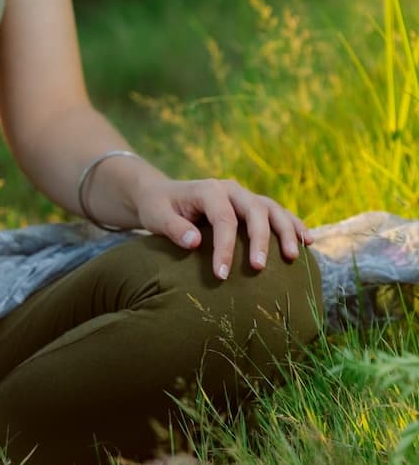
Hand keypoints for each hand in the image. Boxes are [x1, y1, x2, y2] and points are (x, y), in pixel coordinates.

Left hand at [132, 177, 313, 279]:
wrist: (161, 195)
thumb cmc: (158, 208)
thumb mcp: (156, 216)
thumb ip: (173, 228)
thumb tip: (194, 242)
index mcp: (209, 190)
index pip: (223, 219)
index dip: (225, 247)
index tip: (222, 275)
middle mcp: (231, 189)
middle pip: (255, 211)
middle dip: (260, 240)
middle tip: (258, 268)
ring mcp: (244, 196)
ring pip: (272, 210)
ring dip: (286, 231)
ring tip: (293, 257)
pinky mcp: (252, 205)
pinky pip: (278, 213)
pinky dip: (294, 225)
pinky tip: (308, 241)